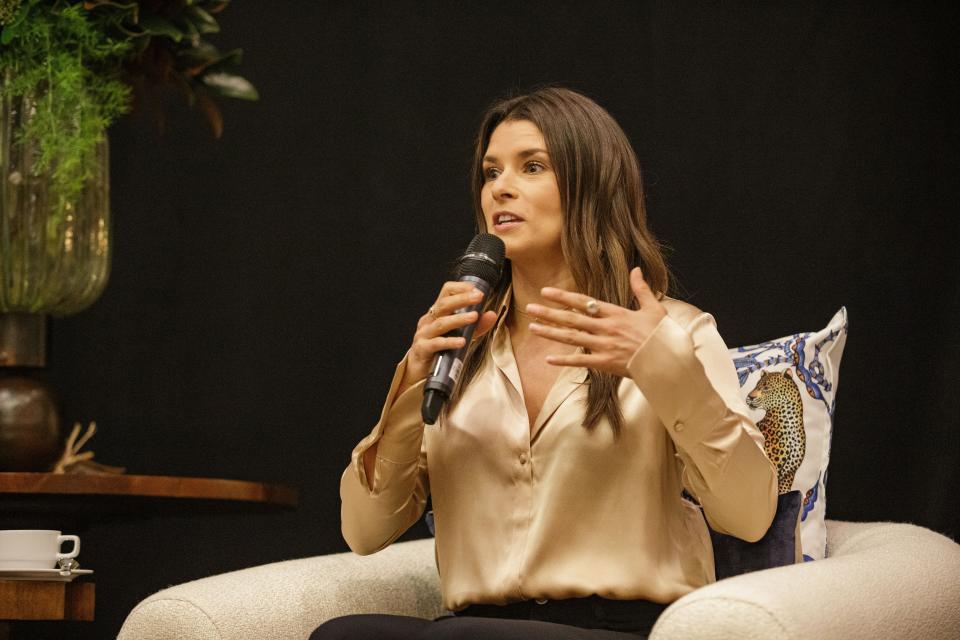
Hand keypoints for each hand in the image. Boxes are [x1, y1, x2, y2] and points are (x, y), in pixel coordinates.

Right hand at [400, 281, 499, 392]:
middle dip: (461, 299)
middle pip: (443, 304)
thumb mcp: (460, 335)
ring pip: (441, 323)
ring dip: (458, 319)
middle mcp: (429, 320)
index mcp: (437, 313)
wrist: (419, 371)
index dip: (460, 288)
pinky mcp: (422, 349)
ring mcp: (424, 334)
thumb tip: (491, 314)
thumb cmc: (440, 350)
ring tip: (474, 317)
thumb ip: (476, 326)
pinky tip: (462, 342)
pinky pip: (436, 344)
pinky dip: (449, 342)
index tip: (476, 289)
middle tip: (478, 297)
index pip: (446, 292)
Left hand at [526, 267, 666, 376]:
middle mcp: (606, 328)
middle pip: (572, 319)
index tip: (546, 291)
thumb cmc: (661, 335)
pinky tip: (548, 359)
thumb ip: (641, 288)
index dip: (563, 297)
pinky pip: (581, 361)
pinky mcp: (605, 363)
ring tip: (533, 327)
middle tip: (530, 308)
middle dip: (550, 313)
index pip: (584, 302)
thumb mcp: (653, 308)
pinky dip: (564, 361)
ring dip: (551, 333)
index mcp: (616, 313)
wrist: (667, 360)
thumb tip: (636, 269)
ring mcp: (604, 346)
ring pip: (572, 338)